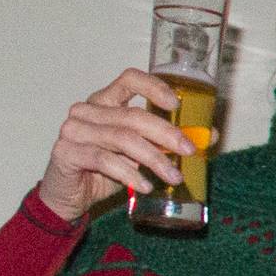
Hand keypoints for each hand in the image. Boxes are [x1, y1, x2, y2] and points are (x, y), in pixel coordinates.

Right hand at [37, 69, 193, 222]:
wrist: (70, 196)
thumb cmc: (106, 169)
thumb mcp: (141, 153)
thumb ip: (167, 141)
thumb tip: (209, 134)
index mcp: (106, 101)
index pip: (129, 79)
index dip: (154, 87)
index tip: (177, 104)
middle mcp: (87, 110)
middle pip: (133, 115)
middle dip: (166, 133)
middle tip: (189, 150)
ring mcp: (73, 129)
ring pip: (122, 138)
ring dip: (153, 159)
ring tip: (174, 176)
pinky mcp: (65, 152)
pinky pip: (103, 159)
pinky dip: (129, 173)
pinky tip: (145, 185)